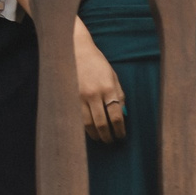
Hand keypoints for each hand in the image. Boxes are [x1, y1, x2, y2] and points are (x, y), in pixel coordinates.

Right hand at [75, 23, 125, 142]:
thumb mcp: (114, 78)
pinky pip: (80, 116)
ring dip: (96, 134)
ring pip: (89, 123)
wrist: (78, 52)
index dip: (120, 129)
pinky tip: (90, 131)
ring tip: (101, 140)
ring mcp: (81, 96)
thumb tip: (122, 115)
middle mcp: (95, 94)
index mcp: (108, 89)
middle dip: (108, 136)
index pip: (116, 116)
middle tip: (112, 142)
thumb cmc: (99, 64)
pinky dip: (86, 126)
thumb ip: (119, 96)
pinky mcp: (73, 97)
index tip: (122, 136)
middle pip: (102, 123)